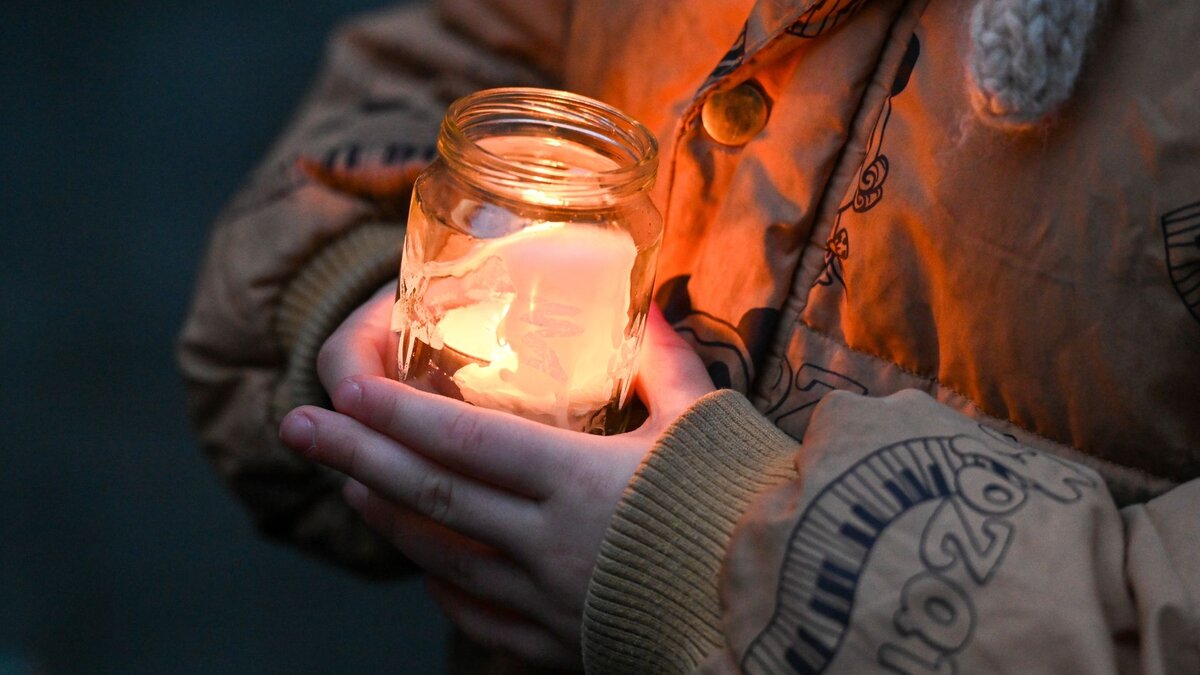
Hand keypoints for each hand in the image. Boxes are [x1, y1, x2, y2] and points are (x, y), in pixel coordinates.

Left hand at [282, 303, 713, 666]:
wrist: (783, 613)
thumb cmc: (747, 510)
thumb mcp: (710, 425)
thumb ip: (667, 364)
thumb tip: (651, 307)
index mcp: (580, 479)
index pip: (464, 441)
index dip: (397, 411)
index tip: (344, 387)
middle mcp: (545, 542)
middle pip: (428, 496)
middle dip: (353, 454)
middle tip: (295, 427)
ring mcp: (543, 601)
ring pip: (438, 555)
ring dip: (383, 513)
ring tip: (345, 479)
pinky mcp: (555, 644)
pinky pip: (475, 615)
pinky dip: (439, 581)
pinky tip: (421, 563)